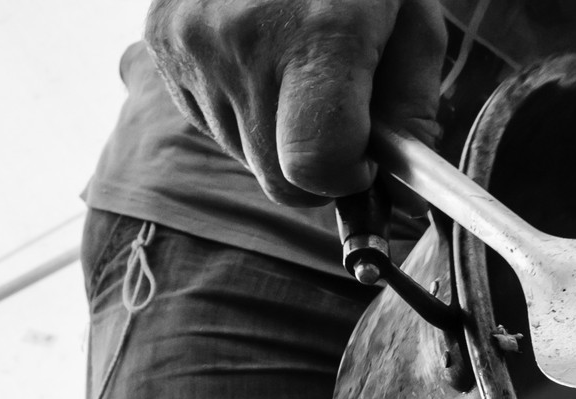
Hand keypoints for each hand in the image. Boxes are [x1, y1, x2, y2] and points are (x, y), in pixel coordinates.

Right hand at [144, 0, 445, 204]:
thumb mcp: (413, 23)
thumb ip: (413, 114)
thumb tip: (403, 198)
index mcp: (317, 34)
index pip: (315, 167)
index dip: (348, 179)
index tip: (366, 156)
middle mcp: (244, 41)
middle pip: (281, 179)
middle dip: (318, 168)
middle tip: (337, 115)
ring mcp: (193, 41)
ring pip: (247, 156)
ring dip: (280, 137)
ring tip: (295, 69)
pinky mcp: (162, 40)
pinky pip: (213, 123)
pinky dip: (245, 109)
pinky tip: (261, 60)